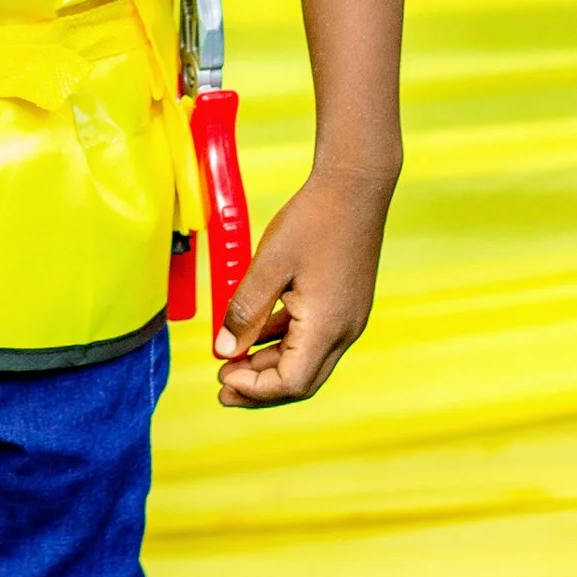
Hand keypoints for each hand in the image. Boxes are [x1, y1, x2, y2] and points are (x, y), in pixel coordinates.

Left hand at [213, 165, 393, 406]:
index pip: (290, 383)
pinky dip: (282, 343)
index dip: (254, 389)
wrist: (355, 186)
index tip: (221, 377)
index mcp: (328, 326)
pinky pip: (312, 337)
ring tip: (231, 363)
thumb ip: (245, 311)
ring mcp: (348, 318)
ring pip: (306, 361)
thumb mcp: (268, 265)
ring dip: (269, 367)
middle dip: (260, 389)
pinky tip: (253, 335)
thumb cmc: (312, 220)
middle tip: (221, 388)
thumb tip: (222, 352)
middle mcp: (344, 331)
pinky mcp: (345, 305)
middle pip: (301, 382)